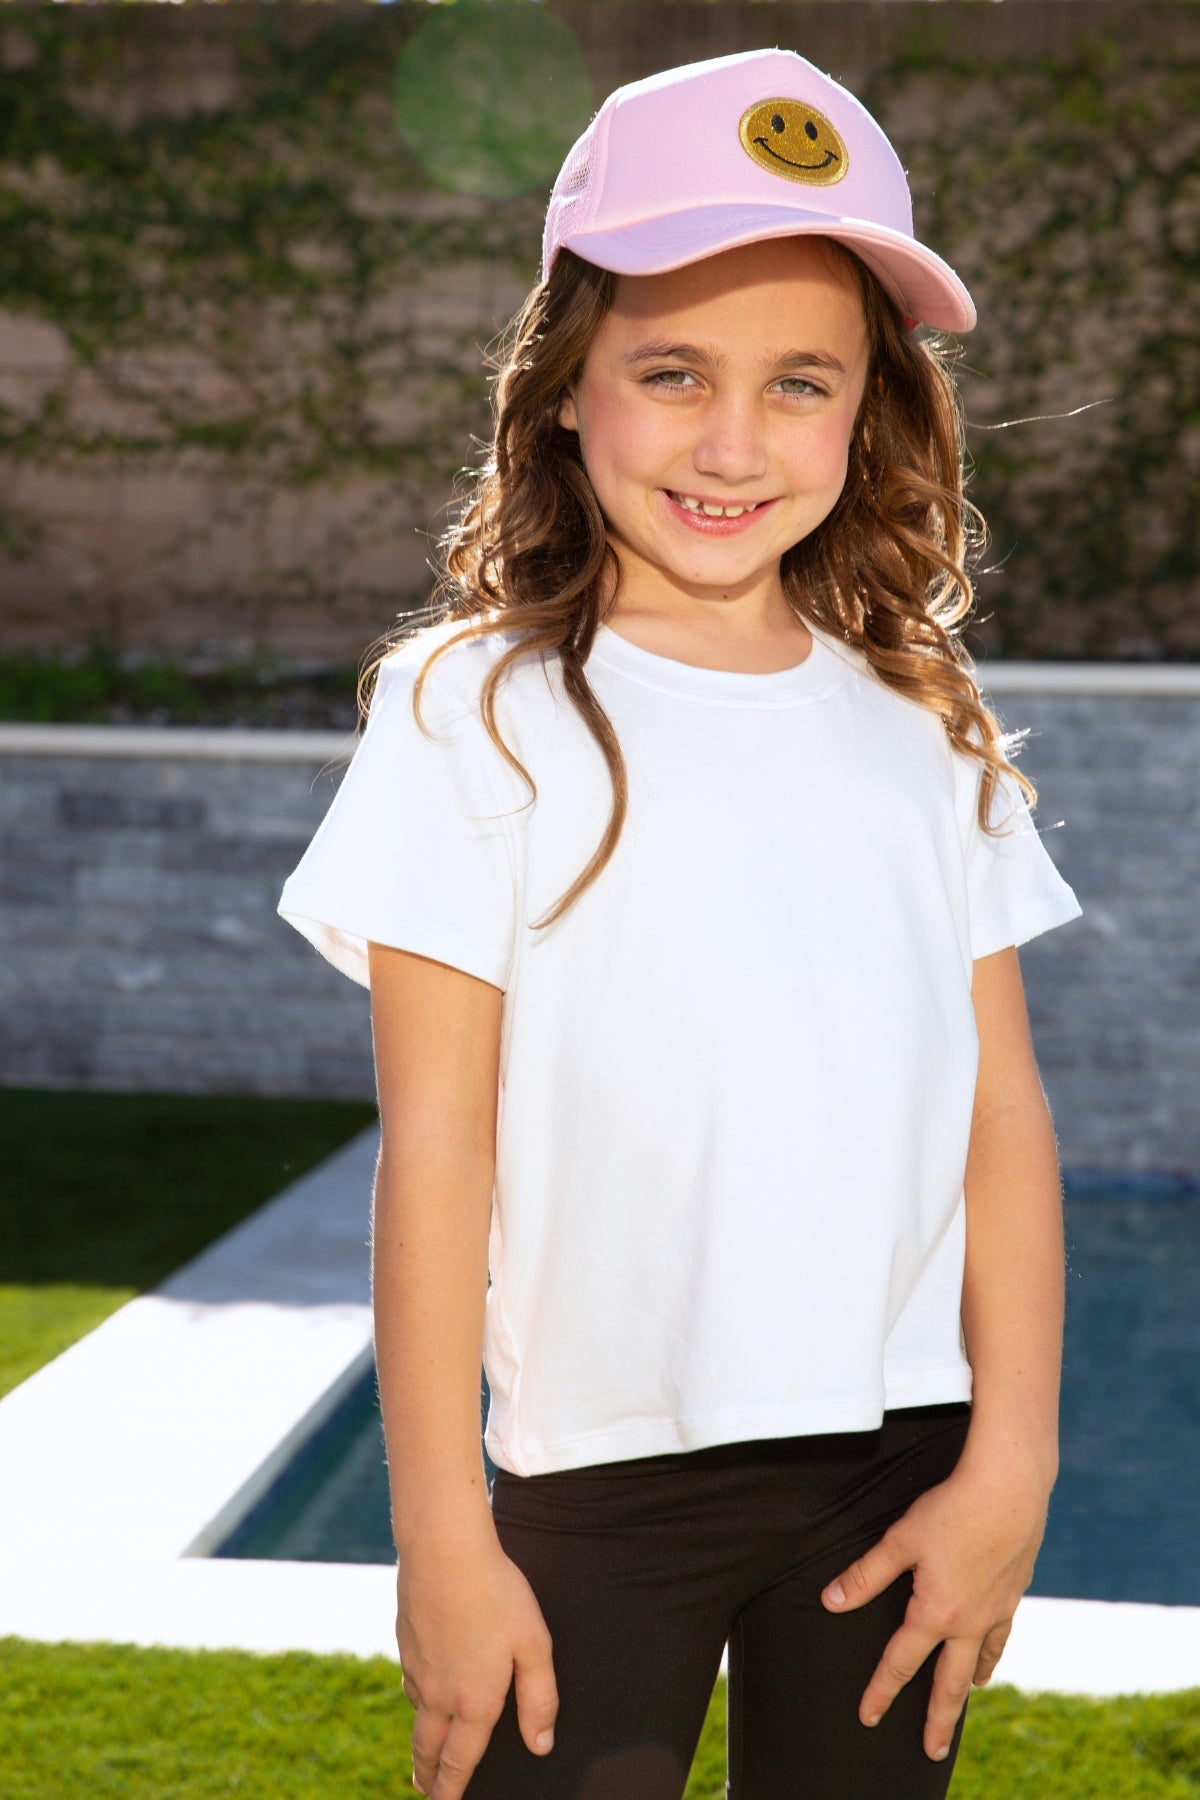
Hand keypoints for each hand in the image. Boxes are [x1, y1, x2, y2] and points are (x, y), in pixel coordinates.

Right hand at [397, 1533, 557, 1798]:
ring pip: (417, 1713)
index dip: (452, 1789)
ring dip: (420, 1738)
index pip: (460, 1760)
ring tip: (424, 1749)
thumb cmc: (497, 1594)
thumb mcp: (533, 1645)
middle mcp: (439, 1692)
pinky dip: (416, 1696)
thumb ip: (540, 1699)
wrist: (444, 1550)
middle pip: (428, 1747)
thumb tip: (541, 1745)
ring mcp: (417, 1667)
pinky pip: (410, 1680)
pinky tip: (421, 1687)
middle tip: (425, 1790)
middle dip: (428, 1774)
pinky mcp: (405, 1640)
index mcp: (474, 1700)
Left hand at [820, 1451, 1050, 1761]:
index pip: (900, 1662)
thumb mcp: (900, 1539)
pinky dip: (993, 1650)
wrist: (1010, 1487)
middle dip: (938, 1720)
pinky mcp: (1015, 1591)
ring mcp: (997, 1610)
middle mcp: (969, 1622)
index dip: (881, 1691)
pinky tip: (991, 1648)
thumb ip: (866, 1575)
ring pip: (981, 1660)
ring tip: (965, 1696)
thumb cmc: (951, 1508)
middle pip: (949, 1683)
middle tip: (931, 1751)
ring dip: (969, 1683)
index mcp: (935, 1613)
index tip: (869, 1716)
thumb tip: (832, 1601)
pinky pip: (1002, 1634)